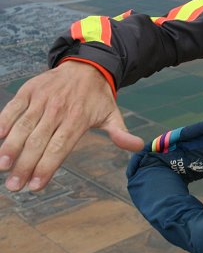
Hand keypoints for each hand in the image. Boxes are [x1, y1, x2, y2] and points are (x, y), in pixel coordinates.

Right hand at [0, 61, 143, 191]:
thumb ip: (121, 133)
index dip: (47, 168)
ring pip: (23, 127)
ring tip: (2, 167)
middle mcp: (58, 110)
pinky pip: (12, 109)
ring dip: (10, 148)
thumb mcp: (113, 114)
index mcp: (78, 119)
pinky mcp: (29, 90)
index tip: (35, 186)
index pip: (59, 148)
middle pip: (39, 142)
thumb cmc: (97, 97)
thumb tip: (138, 146)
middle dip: (25, 166)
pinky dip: (3, 123)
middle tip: (14, 186)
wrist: (86, 65)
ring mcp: (42, 99)